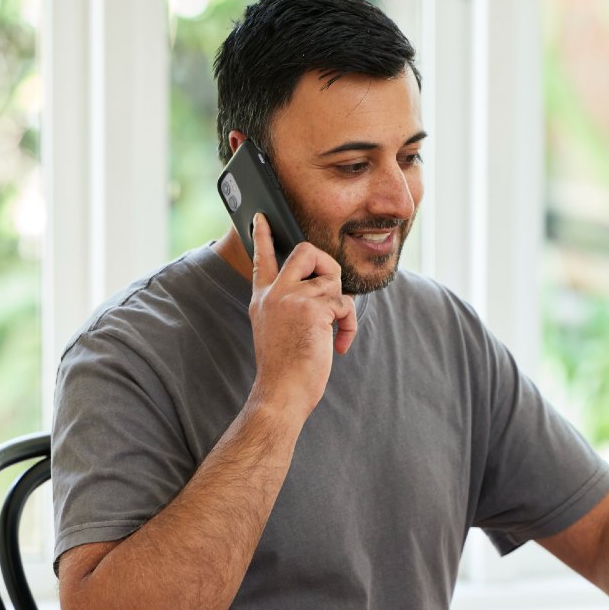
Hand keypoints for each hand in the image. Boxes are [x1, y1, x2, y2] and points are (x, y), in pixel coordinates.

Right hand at [247, 214, 356, 413]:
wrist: (281, 392)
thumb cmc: (285, 368)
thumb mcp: (276, 329)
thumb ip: (290, 304)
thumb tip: (321, 288)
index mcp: (262, 298)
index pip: (262, 259)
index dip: (262, 236)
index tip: (261, 217)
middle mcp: (274, 293)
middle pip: (306, 251)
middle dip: (327, 266)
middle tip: (330, 292)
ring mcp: (292, 297)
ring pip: (333, 280)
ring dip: (341, 308)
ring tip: (333, 332)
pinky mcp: (313, 308)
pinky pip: (344, 303)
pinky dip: (348, 325)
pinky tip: (339, 345)